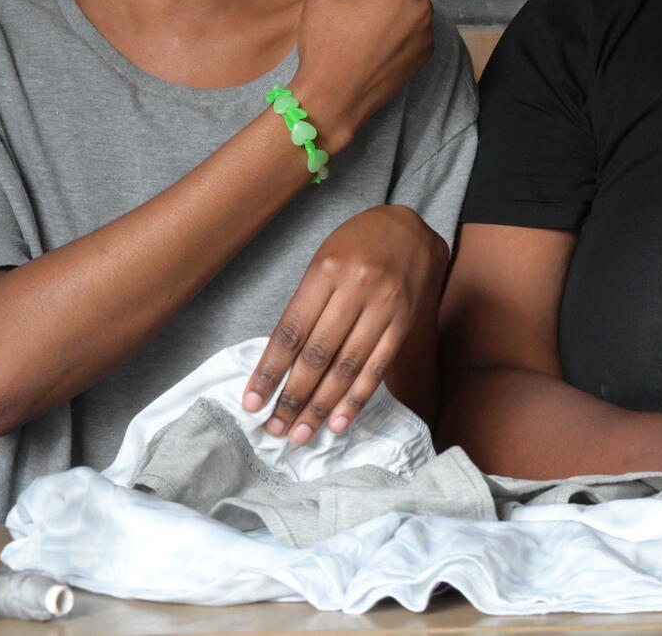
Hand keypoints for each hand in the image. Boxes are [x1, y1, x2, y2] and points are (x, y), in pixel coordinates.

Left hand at [242, 205, 448, 440]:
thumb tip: (281, 364)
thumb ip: (307, 307)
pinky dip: (357, 398)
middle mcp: (357, 289)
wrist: (409, 229)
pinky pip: (377, 366)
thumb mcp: (323, 262)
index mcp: (326, 271)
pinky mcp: (404, 322)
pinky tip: (339, 421)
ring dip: (322, 406)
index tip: (252, 403)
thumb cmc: (356, 246)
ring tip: (302, 433)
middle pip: (318, 354)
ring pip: (347, 366)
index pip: (291, 332)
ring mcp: (384, 306)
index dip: (269, 372)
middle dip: (293, 397)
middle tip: (275, 429)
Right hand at [289, 0, 433, 155]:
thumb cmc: (326, 42)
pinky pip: (405, 28)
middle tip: (344, 22)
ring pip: (395, 5)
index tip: (338, 6)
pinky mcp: (425, 53)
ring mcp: (428, 31)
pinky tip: (370, 50)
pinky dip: (389, 33)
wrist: (334, 98)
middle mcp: (424, 4)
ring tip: (356, 37)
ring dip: (377, 12)